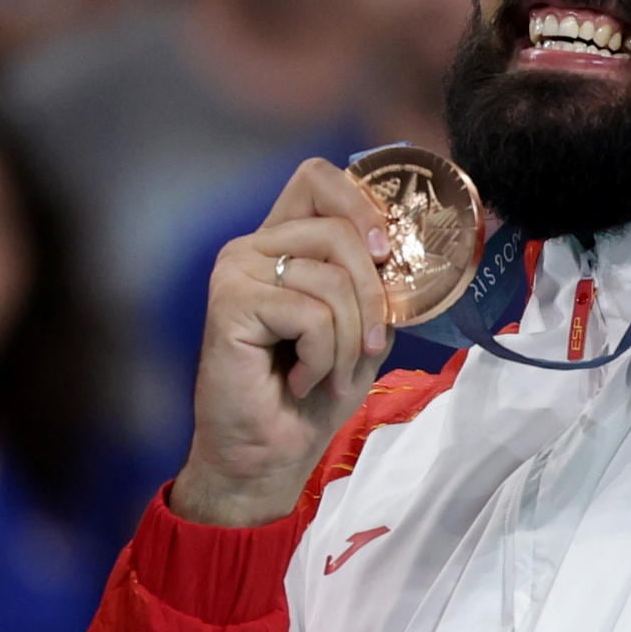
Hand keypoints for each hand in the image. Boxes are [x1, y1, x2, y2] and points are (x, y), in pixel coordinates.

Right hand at [173, 158, 404, 529]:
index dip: (363, 205)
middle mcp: (255, 246)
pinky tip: (301, 377)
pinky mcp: (229, 301)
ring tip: (329, 371)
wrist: (269, 454)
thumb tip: (402, 255)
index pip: (319, 177)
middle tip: (369, 346)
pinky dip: (324, 355)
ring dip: (350, 339)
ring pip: (332, 277)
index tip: (388, 255)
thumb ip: (376, 285)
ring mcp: (237, 269)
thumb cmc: (313, 393)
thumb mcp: (364, 330)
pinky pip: (311, 313)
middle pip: (340, 229)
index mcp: (285, 241)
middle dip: (372, 295)